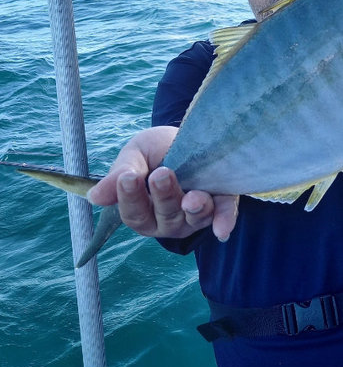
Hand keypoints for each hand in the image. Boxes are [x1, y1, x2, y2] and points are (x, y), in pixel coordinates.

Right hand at [87, 126, 239, 241]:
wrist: (189, 135)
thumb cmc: (156, 150)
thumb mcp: (135, 155)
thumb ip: (120, 173)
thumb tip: (94, 197)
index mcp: (142, 210)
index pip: (133, 213)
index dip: (129, 198)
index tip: (128, 177)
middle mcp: (167, 220)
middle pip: (163, 217)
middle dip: (163, 196)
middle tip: (162, 173)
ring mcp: (194, 216)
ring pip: (191, 219)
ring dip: (193, 209)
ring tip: (192, 197)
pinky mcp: (222, 204)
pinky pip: (224, 216)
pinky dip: (224, 222)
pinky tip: (222, 231)